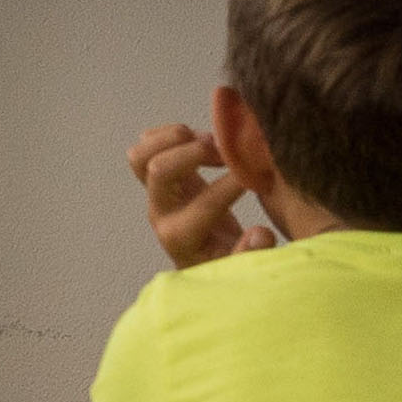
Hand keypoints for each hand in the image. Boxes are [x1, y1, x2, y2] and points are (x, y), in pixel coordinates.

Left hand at [129, 122, 276, 270]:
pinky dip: (170, 133)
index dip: (232, 186)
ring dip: (175, 140)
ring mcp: (155, 192)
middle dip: (195, 154)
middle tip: (227, 153)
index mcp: (181, 237)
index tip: (256, 178)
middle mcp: (161, 212)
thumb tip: (260, 234)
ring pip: (141, 154)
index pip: (204, 205)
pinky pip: (146, 144)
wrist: (204, 261)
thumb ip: (249, 254)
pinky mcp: (157, 175)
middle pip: (158, 170)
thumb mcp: (239, 267)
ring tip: (211, 142)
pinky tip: (201, 139)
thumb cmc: (223, 265)